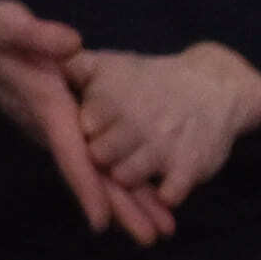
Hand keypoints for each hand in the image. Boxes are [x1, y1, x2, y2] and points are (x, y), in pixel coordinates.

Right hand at [0, 0, 171, 241]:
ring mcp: (64, 131)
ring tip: (161, 232)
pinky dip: (124, 182)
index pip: (71, 154)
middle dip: (120, 207)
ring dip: (129, 203)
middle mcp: (57, 128)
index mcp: (49, 108)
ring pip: (99, 174)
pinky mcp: (70, 127)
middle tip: (153, 239)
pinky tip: (150, 200)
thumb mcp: (7, 26)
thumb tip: (70, 42)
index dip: (87, 186)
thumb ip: (34, 35)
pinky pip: (100, 161)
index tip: (103, 221)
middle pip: (92, 176)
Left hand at [71, 41, 260, 210]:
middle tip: (115, 150)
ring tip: (135, 165)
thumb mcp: (112, 64)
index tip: (94, 128)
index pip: (82, 127)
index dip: (86, 131)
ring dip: (127, 177)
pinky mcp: (191, 168)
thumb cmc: (151, 79)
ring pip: (126, 178)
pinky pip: (168, 195)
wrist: (215, 87)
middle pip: (99, 156)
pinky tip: (162, 187)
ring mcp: (164, 147)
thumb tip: (45, 63)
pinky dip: (163, 196)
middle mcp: (138, 122)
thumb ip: (74, 66)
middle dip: (102, 156)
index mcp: (113, 98)